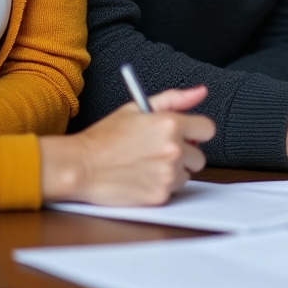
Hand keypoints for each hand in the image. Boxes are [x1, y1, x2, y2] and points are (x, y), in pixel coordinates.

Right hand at [39, 86, 214, 205]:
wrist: (80, 167)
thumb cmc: (105, 138)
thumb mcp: (137, 108)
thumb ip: (174, 99)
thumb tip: (200, 92)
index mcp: (171, 124)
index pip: (207, 129)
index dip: (196, 132)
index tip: (185, 135)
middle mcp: (174, 149)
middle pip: (199, 156)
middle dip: (184, 154)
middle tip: (159, 152)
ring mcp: (168, 174)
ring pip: (187, 175)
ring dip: (173, 172)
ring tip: (147, 165)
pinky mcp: (160, 195)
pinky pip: (172, 191)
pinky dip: (161, 187)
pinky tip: (141, 178)